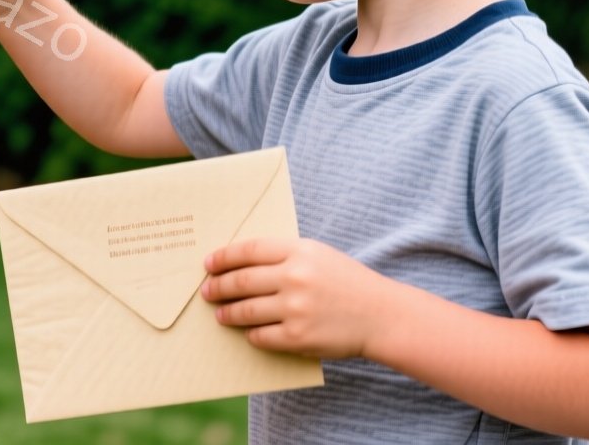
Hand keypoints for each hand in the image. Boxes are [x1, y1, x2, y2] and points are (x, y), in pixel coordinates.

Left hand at [200, 237, 399, 359]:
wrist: (381, 315)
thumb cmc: (346, 282)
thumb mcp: (319, 254)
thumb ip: (284, 255)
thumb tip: (240, 263)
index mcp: (300, 251)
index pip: (248, 250)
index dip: (223, 257)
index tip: (208, 264)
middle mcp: (295, 277)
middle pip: (241, 281)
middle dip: (218, 287)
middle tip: (207, 291)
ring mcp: (296, 308)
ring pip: (246, 310)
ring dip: (228, 313)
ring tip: (221, 314)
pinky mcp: (298, 337)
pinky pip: (261, 336)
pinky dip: (251, 335)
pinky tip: (248, 332)